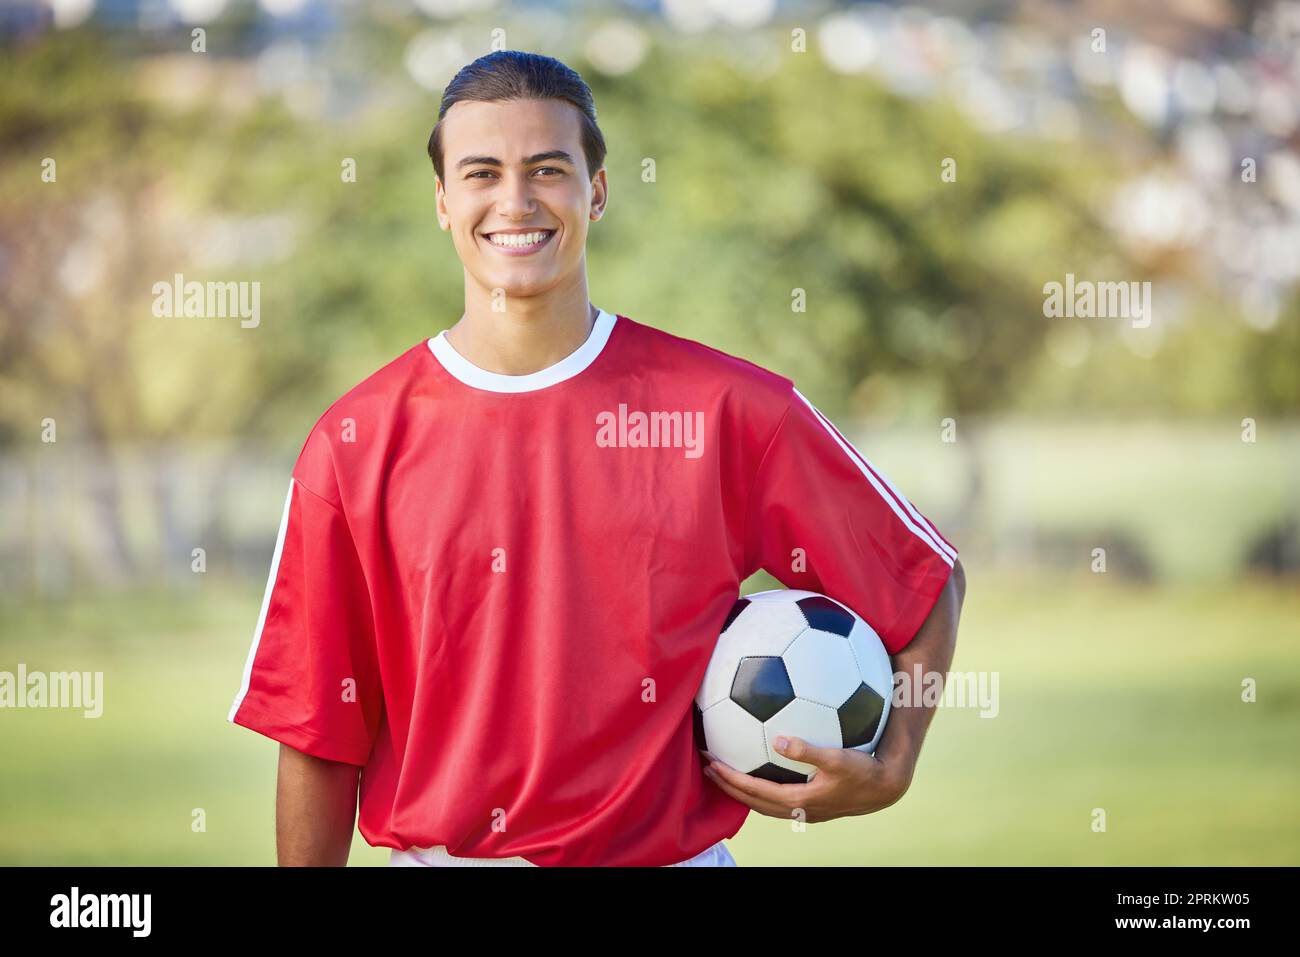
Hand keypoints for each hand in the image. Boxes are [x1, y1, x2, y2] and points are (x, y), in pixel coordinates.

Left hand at [699, 736, 912, 823]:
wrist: (886, 787)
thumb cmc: (864, 770)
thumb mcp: (837, 758)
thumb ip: (807, 750)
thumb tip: (779, 741)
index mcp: (799, 800)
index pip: (755, 791)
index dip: (731, 779)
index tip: (711, 764)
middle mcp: (798, 809)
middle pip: (753, 801)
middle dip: (728, 786)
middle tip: (707, 767)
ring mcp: (805, 810)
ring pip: (764, 803)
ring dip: (743, 789)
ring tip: (725, 771)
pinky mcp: (812, 804)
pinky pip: (777, 798)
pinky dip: (761, 787)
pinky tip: (760, 768)